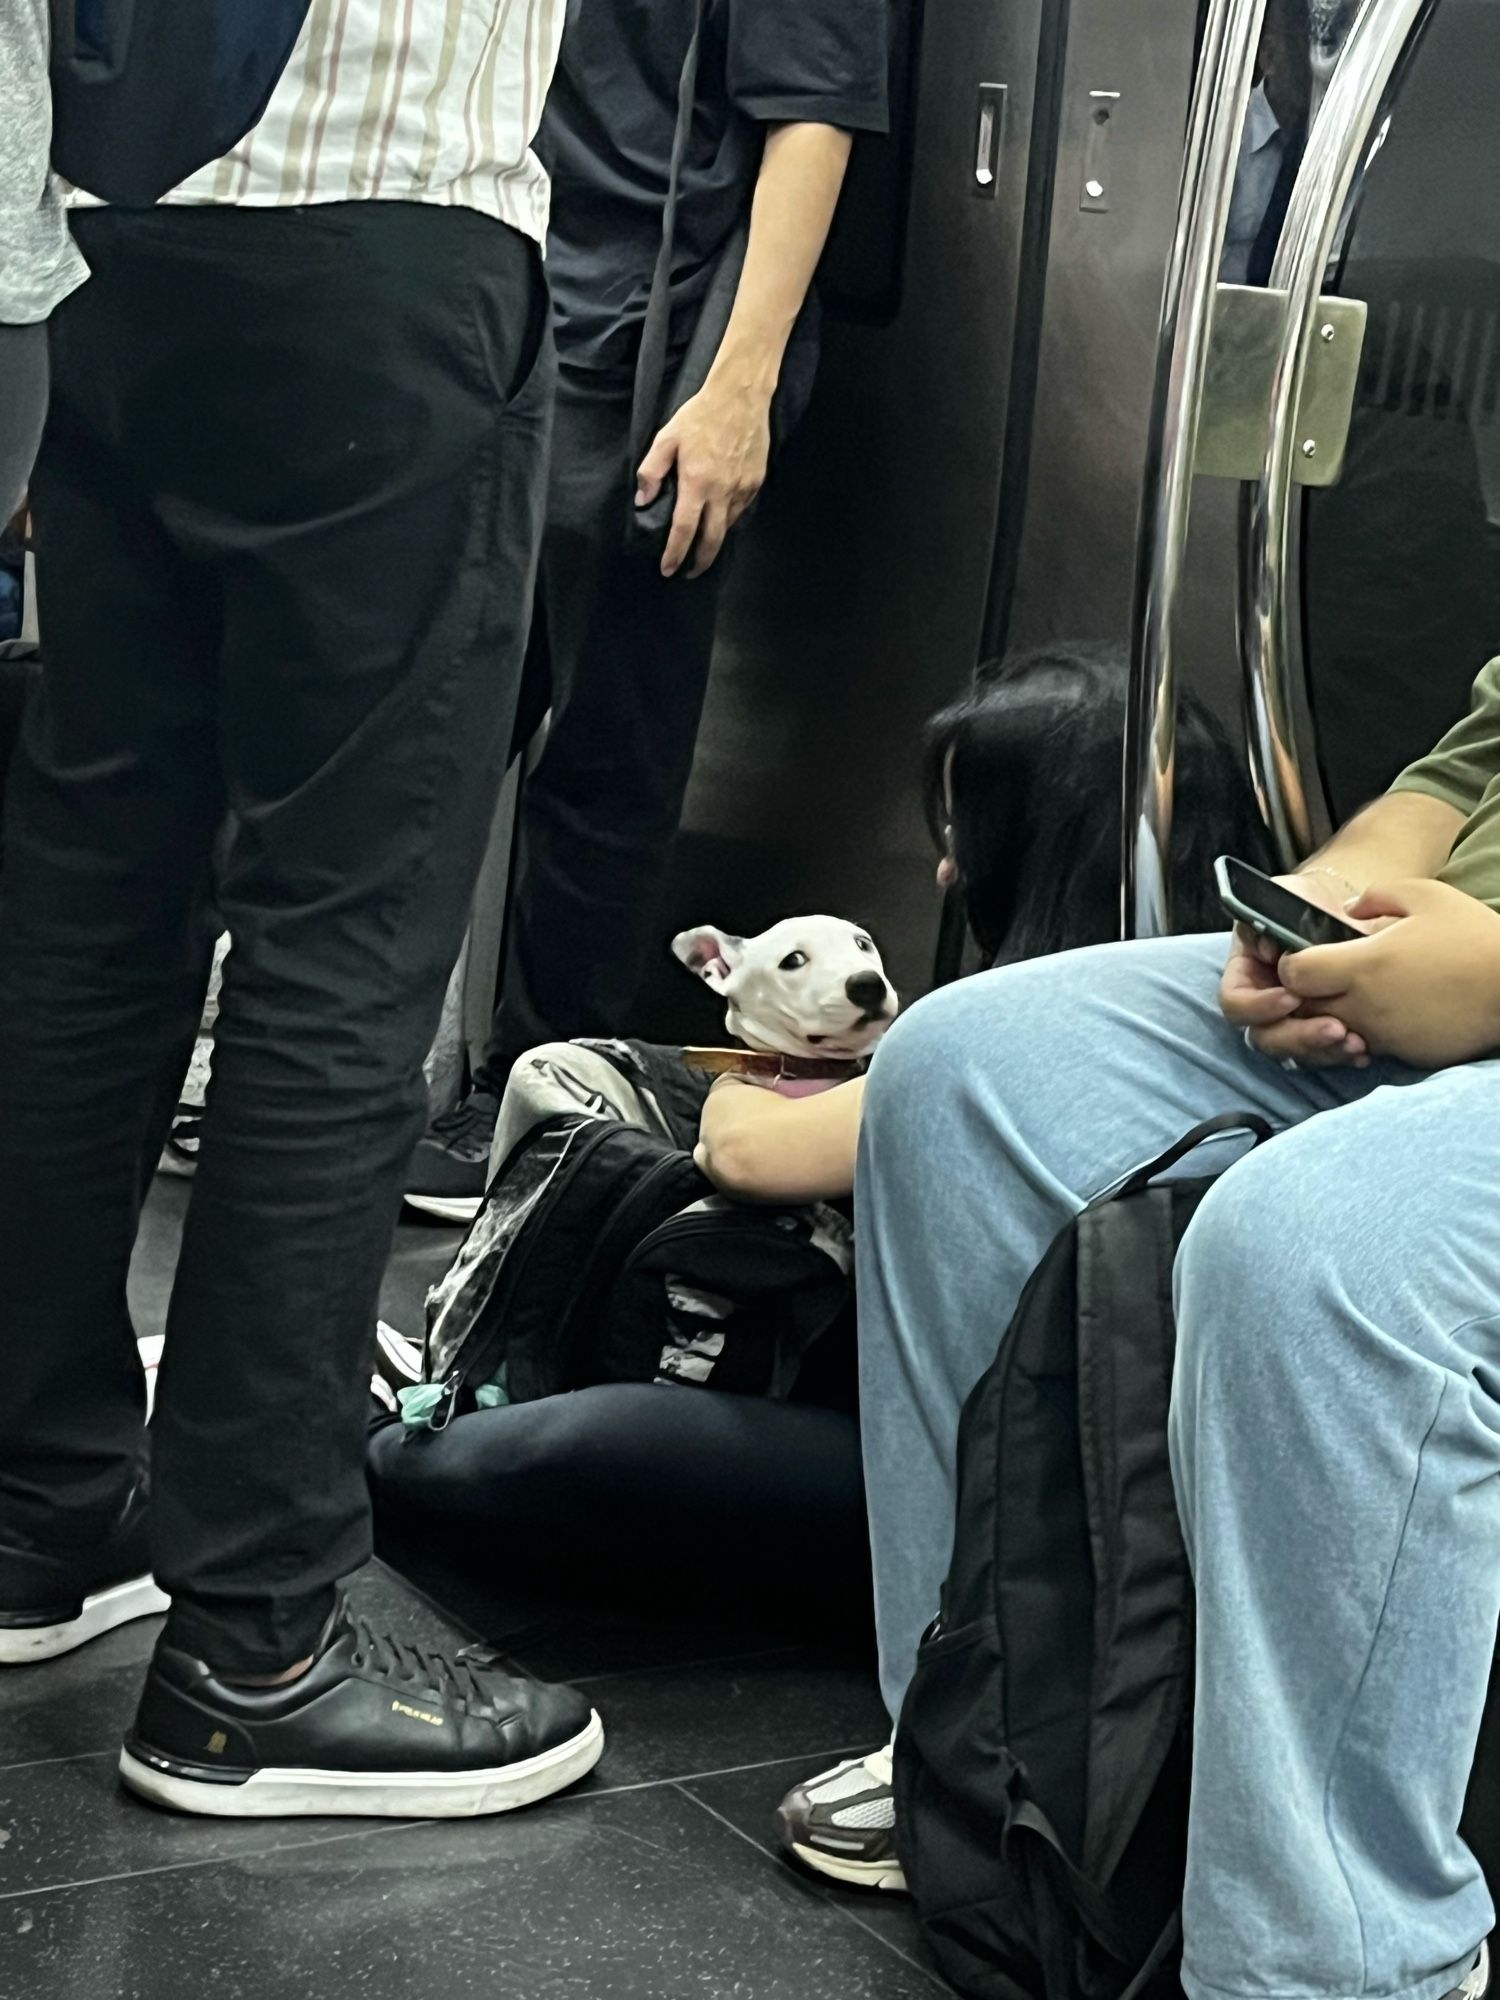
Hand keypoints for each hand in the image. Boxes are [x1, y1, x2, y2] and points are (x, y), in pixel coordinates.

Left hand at [635, 375, 771, 578]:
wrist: (741, 397)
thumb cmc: (701, 415)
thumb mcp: (667, 438)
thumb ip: (651, 471)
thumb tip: (644, 501)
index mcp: (697, 483)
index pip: (684, 530)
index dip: (675, 553)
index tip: (668, 569)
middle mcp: (722, 492)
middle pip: (712, 540)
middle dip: (699, 562)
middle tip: (688, 572)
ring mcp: (742, 489)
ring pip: (728, 527)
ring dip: (714, 540)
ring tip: (702, 546)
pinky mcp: (756, 482)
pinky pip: (740, 510)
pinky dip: (728, 519)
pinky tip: (720, 518)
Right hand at [1217, 870, 1371, 1067]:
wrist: (1340, 914)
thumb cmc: (1306, 903)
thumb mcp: (1286, 896)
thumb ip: (1268, 915)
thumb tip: (1270, 951)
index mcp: (1244, 975)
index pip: (1235, 1002)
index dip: (1258, 1006)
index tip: (1292, 997)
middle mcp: (1262, 1006)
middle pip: (1264, 1037)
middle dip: (1299, 1037)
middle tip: (1335, 1029)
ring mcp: (1290, 1023)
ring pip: (1296, 1053)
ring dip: (1324, 1051)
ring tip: (1357, 1043)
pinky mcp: (1320, 1034)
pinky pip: (1324, 1055)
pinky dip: (1344, 1055)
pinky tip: (1365, 1050)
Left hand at [1279, 878, 1499, 1068]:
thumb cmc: (1474, 938)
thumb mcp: (1426, 895)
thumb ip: (1377, 895)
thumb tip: (1349, 907)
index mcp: (1364, 964)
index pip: (1294, 974)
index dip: (1293, 965)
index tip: (1310, 955)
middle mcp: (1364, 1005)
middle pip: (1305, 1007)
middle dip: (1307, 993)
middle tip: (1328, 976)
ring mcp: (1383, 1034)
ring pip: (1332, 1030)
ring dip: (1333, 1015)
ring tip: (1360, 993)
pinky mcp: (1403, 1054)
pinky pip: (1367, 1045)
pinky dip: (1365, 1032)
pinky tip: (1387, 1012)